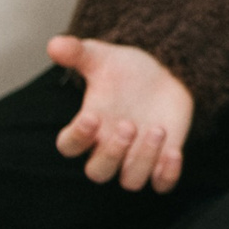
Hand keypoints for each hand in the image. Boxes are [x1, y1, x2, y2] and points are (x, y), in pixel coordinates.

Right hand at [49, 36, 192, 192]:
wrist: (164, 73)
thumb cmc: (126, 71)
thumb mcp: (103, 57)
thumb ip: (78, 52)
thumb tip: (54, 43)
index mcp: (89, 126)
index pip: (69, 146)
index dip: (77, 137)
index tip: (93, 117)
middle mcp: (109, 147)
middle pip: (98, 173)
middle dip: (112, 154)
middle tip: (128, 125)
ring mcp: (136, 156)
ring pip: (130, 181)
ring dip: (142, 160)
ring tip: (157, 129)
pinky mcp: (163, 159)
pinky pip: (162, 185)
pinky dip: (167, 175)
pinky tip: (174, 152)